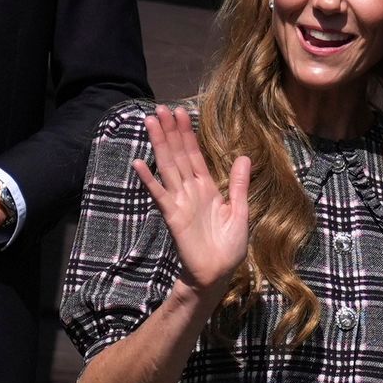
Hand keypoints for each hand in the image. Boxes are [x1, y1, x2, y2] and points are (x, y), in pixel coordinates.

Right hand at [133, 105, 249, 300]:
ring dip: (159, 145)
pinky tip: (139, 164)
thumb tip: (243, 157)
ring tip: (150, 122)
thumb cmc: (228, 248)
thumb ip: (238, 185)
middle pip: (179, 155)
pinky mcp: (173, 216)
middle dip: (170, 132)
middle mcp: (191, 191)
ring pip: (168, 167)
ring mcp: (180, 202)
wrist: (218, 274)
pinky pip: (160, 195)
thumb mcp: (240, 212)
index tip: (181, 113)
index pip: (195, 156)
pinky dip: (150, 180)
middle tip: (161, 108)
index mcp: (207, 189)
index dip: (188, 135)